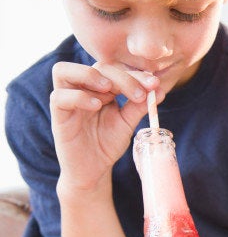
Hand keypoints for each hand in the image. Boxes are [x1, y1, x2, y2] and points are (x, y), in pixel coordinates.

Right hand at [50, 61, 162, 193]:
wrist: (94, 169)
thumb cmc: (108, 143)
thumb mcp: (128, 122)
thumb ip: (140, 106)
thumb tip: (160, 89)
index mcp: (100, 87)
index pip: (116, 69)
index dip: (135, 74)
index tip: (154, 85)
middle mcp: (83, 89)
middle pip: (97, 67)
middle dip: (122, 77)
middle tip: (140, 93)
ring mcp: (67, 100)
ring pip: (64, 71)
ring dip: (90, 75)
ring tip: (110, 90)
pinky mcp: (58, 115)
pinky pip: (58, 96)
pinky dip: (78, 97)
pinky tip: (97, 106)